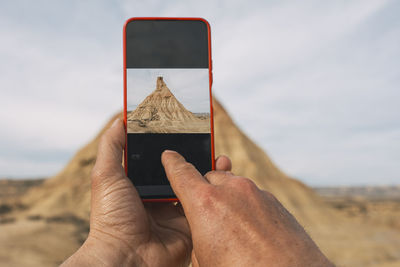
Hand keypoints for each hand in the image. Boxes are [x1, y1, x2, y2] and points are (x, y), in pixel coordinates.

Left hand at [61, 118, 231, 265]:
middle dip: (195, 157)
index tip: (185, 129)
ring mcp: (175, 212)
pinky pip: (204, 205)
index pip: (160, 160)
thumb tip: (120, 119)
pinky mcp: (190, 225)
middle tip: (207, 141)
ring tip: (220, 155)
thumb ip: (112, 147)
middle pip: (181, 172)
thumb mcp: (106, 176)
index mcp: (141, 185)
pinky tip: (222, 175)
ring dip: (208, 171)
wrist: (127, 258)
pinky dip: (213, 192)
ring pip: (195, 186)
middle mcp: (159, 197)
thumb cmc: (111, 217)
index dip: (173, 145)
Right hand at [161, 151, 333, 266]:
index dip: (172, 163)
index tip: (169, 155)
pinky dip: (246, 207)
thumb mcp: (203, 260)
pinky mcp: (274, 201)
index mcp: (206, 204)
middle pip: (210, 178)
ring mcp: (256, 193)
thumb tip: (203, 227)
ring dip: (227, 199)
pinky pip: (251, 197)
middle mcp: (232, 190)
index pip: (182, 173)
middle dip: (204, 191)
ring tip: (231, 228)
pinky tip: (250, 230)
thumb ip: (197, 233)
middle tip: (205, 215)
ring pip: (233, 186)